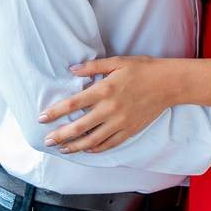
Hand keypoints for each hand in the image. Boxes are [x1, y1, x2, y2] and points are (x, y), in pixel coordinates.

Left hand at [38, 56, 174, 153]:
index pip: (73, 104)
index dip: (55, 112)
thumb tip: (72, 70)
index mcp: (105, 89)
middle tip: (46, 140)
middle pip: (79, 127)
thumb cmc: (143, 69)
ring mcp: (120, 122)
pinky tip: (87, 149)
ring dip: (75, 146)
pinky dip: (96, 149)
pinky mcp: (130, 130)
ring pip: (92, 140)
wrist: (169, 83)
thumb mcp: (118, 61)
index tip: (41, 118)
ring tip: (62, 149)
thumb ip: (93, 66)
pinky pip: (109, 144)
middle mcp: (110, 108)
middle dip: (60, 135)